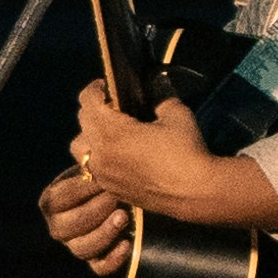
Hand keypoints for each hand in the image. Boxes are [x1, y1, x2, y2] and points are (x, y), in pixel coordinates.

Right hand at [40, 154, 133, 277]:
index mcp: (55, 199)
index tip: (101, 176)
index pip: (55, 200)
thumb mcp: (102, 154)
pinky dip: (112, 259)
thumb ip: (90, 148)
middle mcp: (62, 225)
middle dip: (91, 211)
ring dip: (102, 234)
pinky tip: (127, 244)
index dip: (77, 190)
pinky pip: (99, 267)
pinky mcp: (100, 259)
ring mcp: (79, 244)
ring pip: (81, 249)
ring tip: (124, 216)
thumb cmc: (118, 163)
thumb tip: (87, 138)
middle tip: (115, 195)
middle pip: (63, 228)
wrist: (139, 186)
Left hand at [70, 81, 277, 231]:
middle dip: (93, 111)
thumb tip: (155, 92)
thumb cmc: (185, 150)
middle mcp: (100, 154)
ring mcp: (104, 175)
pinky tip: (121, 157)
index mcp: (111, 130)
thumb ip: (160, 99)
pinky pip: (95, 170)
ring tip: (110, 135)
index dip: (94, 89)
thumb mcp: (175, 114)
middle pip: (82, 124)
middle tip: (112, 107)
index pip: (87, 102)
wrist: (195, 192)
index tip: (106, 85)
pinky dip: (101, 159)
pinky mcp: (112, 191)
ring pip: (82, 151)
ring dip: (90, 138)